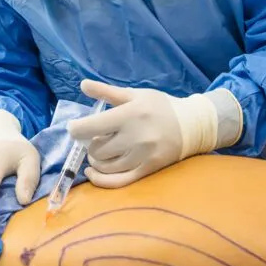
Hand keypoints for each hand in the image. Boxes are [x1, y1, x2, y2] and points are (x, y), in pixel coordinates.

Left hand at [68, 80, 221, 188]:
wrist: (191, 125)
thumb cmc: (160, 106)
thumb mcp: (135, 94)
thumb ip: (107, 91)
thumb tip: (82, 84)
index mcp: (130, 114)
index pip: (93, 126)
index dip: (77, 129)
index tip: (73, 128)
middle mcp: (136, 137)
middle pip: (97, 149)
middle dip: (90, 144)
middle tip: (95, 138)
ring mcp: (142, 156)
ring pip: (105, 166)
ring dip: (96, 160)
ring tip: (99, 152)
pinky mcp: (148, 170)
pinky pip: (118, 181)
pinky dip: (101, 180)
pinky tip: (93, 174)